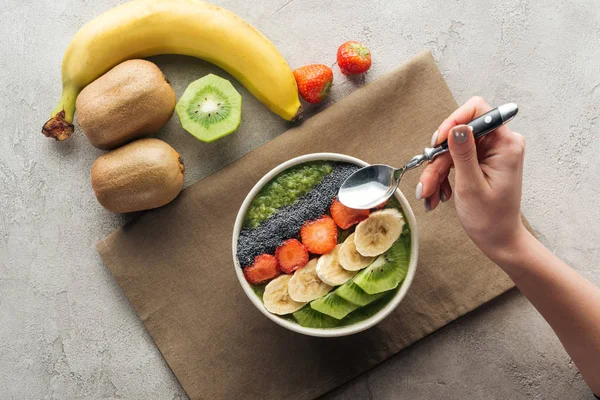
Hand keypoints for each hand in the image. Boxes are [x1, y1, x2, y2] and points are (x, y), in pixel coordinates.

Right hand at [417, 96, 526, 260]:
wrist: (498, 239)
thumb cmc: (490, 219)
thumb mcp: (471, 186)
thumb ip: (463, 153)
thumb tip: (456, 127)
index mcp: (505, 144)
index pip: (478, 110)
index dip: (453, 121)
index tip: (437, 143)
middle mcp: (500, 143)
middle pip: (458, 134)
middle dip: (438, 160)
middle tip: (427, 183)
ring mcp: (489, 152)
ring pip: (451, 149)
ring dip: (436, 172)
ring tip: (430, 195)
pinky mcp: (479, 161)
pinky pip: (453, 160)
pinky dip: (442, 176)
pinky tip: (439, 194)